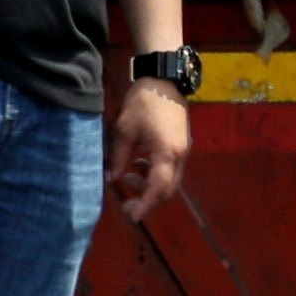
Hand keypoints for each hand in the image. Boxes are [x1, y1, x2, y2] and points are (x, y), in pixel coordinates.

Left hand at [107, 79, 191, 222]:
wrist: (164, 79)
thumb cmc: (143, 102)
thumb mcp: (123, 130)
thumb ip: (118, 157)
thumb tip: (112, 179)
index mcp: (166, 153)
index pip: (158, 189)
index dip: (145, 205)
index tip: (132, 216)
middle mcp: (179, 155)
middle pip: (167, 189)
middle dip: (147, 199)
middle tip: (127, 203)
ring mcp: (183, 150)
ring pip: (169, 180)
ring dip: (150, 185)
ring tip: (127, 176)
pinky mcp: (181, 144)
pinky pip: (170, 168)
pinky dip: (155, 173)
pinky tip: (138, 164)